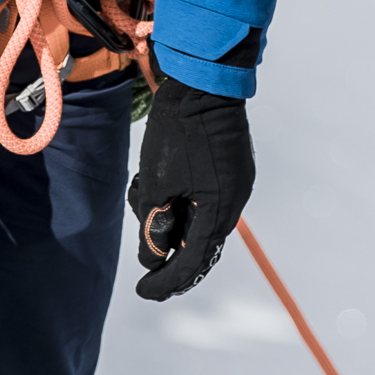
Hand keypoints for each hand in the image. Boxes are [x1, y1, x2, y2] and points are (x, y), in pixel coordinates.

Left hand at [128, 68, 252, 301]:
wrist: (203, 82)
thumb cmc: (178, 131)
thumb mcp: (156, 183)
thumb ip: (154, 227)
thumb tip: (154, 260)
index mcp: (219, 211)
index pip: (193, 261)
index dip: (167, 282)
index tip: (144, 292)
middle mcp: (233, 203)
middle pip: (196, 243)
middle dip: (164, 246)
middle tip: (142, 261)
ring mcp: (233, 186)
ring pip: (194, 220)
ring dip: (164, 215)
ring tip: (140, 189)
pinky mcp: (228, 171)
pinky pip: (201, 200)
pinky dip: (175, 199)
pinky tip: (151, 180)